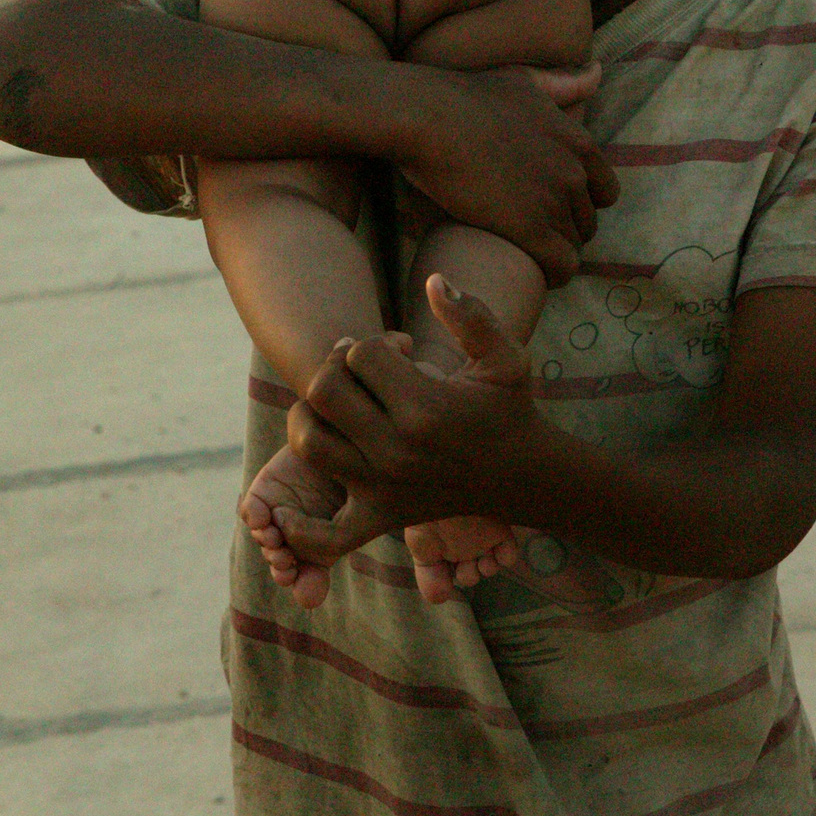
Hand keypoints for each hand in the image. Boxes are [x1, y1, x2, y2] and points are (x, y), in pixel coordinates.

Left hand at [284, 281, 546, 570]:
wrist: (524, 476)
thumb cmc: (510, 408)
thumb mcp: (505, 356)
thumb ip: (472, 315)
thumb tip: (434, 279)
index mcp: (426, 408)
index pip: (362, 354)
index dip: (377, 341)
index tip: (401, 349)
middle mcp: (399, 451)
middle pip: (324, 391)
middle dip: (336, 366)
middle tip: (358, 368)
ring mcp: (385, 488)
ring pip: (309, 441)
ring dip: (310, 414)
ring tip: (336, 406)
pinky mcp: (381, 517)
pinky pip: (326, 536)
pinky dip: (301, 529)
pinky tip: (291, 510)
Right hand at [396, 64, 616, 286]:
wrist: (427, 117)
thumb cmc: (465, 95)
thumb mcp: (524, 80)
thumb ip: (563, 83)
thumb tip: (598, 72)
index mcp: (578, 140)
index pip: (605, 190)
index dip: (580, 203)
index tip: (554, 208)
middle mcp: (574, 172)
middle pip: (587, 221)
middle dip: (564, 229)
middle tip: (533, 233)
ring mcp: (553, 201)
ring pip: (573, 246)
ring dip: (553, 252)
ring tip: (527, 253)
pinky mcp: (529, 228)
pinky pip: (560, 266)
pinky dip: (552, 274)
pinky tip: (535, 275)